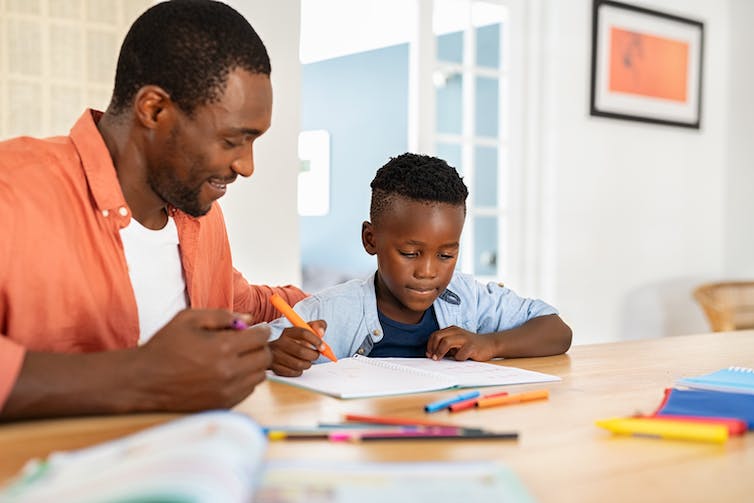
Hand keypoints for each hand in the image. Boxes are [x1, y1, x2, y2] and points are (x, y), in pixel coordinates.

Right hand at [134, 308, 271, 410]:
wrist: (144, 381)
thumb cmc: (165, 347)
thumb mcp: (188, 319)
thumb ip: (222, 315)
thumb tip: (249, 320)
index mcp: (222, 348)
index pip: (260, 338)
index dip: (261, 330)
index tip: (258, 328)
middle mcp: (229, 372)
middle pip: (265, 357)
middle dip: (260, 346)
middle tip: (249, 342)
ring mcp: (227, 391)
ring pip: (259, 375)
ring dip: (254, 364)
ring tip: (238, 357)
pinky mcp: (223, 405)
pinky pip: (248, 390)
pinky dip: (245, 380)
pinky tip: (229, 372)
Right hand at [269, 320, 326, 376]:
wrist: (281, 349)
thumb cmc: (298, 339)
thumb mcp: (309, 328)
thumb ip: (318, 326)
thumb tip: (321, 333)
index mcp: (288, 332)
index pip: (304, 333)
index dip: (316, 340)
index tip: (322, 346)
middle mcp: (279, 342)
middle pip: (301, 351)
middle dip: (313, 355)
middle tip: (316, 355)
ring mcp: (276, 356)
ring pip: (298, 364)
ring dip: (307, 364)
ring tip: (307, 360)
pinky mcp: (275, 367)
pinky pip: (293, 372)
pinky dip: (299, 371)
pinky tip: (298, 366)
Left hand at [426, 326, 497, 360]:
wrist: (490, 344)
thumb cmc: (470, 345)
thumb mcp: (456, 343)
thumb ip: (445, 346)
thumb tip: (431, 354)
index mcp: (452, 330)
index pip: (435, 335)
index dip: (429, 345)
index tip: (429, 354)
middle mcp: (457, 332)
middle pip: (438, 337)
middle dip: (433, 348)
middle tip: (433, 358)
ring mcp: (464, 338)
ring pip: (446, 342)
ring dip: (440, 352)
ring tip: (439, 359)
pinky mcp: (471, 347)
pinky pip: (459, 354)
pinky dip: (457, 358)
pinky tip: (460, 359)